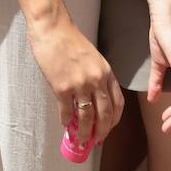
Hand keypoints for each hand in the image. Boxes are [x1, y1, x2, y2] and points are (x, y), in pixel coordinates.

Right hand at [27, 16, 122, 146]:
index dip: (114, 120)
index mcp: (106, 72)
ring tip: (80, 141)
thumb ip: (96, 76)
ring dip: (84, 133)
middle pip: (104, 114)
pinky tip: (65, 124)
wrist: (53, 28)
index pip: (117, 103)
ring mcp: (80, 85)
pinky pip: (67, 112)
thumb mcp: (92, 57)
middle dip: (101, 132)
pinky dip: (66, 121)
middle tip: (96, 141)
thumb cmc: (70, 40)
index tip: (108, 129)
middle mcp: (96, 80)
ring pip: (86, 117)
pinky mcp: (62, 88)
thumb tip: (93, 100)